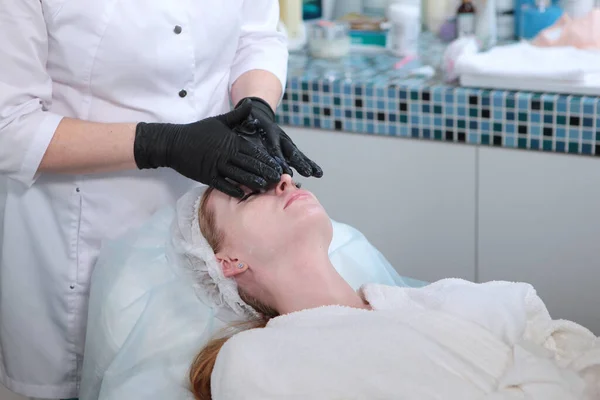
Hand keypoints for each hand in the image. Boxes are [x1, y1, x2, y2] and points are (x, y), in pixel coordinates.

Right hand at [134, 99, 281, 197]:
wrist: (174, 143)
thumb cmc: (198, 131)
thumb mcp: (219, 121)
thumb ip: (237, 115)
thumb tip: (251, 103)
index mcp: (231, 141)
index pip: (253, 152)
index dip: (266, 160)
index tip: (277, 166)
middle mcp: (226, 154)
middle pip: (250, 165)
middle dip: (264, 172)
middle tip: (277, 179)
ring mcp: (216, 165)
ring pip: (239, 176)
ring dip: (252, 182)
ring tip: (264, 187)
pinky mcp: (206, 176)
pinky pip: (222, 185)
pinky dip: (233, 190)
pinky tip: (242, 194)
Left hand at [237, 97, 322, 177]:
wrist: (257, 115)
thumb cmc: (246, 119)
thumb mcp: (243, 116)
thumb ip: (243, 116)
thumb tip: (245, 110)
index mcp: (269, 132)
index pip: (274, 147)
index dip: (279, 157)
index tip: (283, 169)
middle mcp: (281, 138)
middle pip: (291, 152)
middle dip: (298, 163)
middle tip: (306, 172)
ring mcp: (286, 143)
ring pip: (298, 155)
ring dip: (307, 164)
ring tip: (317, 174)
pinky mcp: (289, 148)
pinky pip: (300, 157)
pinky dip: (310, 165)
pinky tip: (318, 173)